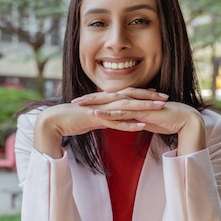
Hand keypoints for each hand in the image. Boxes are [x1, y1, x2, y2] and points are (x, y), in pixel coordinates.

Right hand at [34, 88, 165, 157]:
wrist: (54, 120)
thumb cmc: (72, 120)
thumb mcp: (93, 118)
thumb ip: (105, 117)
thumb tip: (114, 120)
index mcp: (105, 100)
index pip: (128, 94)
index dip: (144, 94)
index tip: (158, 95)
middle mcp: (105, 101)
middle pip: (131, 96)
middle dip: (150, 97)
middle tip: (166, 98)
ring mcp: (101, 109)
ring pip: (127, 107)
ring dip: (144, 107)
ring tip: (160, 109)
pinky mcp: (96, 119)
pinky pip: (116, 122)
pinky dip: (129, 124)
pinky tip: (141, 126)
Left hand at [74, 88, 206, 154]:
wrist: (184, 120)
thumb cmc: (166, 120)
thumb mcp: (144, 120)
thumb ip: (133, 120)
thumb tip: (123, 123)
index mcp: (132, 100)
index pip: (110, 98)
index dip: (95, 100)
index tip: (80, 103)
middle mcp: (133, 99)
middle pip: (107, 97)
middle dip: (89, 99)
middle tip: (72, 101)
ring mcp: (137, 104)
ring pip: (112, 103)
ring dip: (94, 104)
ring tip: (79, 106)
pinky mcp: (142, 112)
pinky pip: (123, 113)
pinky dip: (109, 113)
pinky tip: (97, 114)